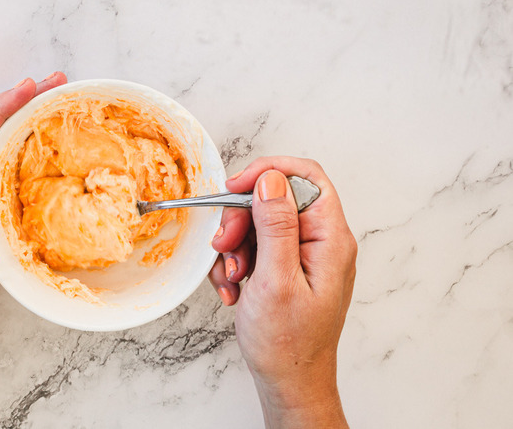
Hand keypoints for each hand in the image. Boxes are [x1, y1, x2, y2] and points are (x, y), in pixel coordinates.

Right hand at [208, 157, 355, 426]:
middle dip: (241, 220)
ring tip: (231, 279)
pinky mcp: (286, 267)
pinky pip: (254, 247)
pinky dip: (236, 264)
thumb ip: (276, 226)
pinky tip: (234, 289)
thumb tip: (271, 180)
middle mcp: (321, 241)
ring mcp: (303, 254)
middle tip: (225, 247)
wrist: (289, 382)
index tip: (234, 189)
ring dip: (235, 248)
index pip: (305, 177)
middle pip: (275, 199)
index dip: (267, 173)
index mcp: (330, 239)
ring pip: (259, 224)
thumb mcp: (275, 280)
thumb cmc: (288, 343)